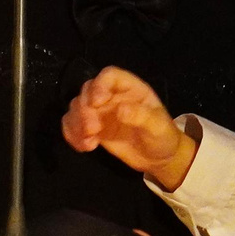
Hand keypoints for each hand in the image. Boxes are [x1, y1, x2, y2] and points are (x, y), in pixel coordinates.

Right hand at [63, 66, 195, 189]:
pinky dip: (72, 135)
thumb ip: (142, 116)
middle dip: (84, 109)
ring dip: (76, 123)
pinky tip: (84, 147)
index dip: (99, 85)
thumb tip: (120, 110)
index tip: (96, 103)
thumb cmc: (162, 137)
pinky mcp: (92, 129)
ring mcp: (100, 112)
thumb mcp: (158, 126)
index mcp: (130, 89)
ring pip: (76, 107)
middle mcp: (111, 96)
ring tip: (89, 143)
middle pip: (87, 91)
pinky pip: (73, 125)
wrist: (158, 159)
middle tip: (92, 130)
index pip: (109, 76)